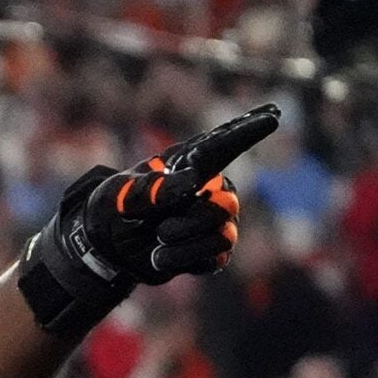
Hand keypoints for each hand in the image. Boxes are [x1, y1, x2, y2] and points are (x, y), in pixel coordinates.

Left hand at [19, 104, 279, 336]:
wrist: (104, 246)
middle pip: (226, 204)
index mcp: (188, 166)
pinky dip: (184, 260)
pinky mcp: (206, 250)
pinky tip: (161, 257)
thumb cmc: (113, 208)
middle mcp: (207, 190)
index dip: (249, 130)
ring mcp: (210, 221)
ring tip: (157, 241)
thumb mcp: (120, 195)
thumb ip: (152, 189)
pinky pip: (215, 259)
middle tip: (160, 229)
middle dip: (193, 221)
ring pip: (223, 235)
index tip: (272, 116)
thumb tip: (192, 184)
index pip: (224, 145)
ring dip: (185, 243)